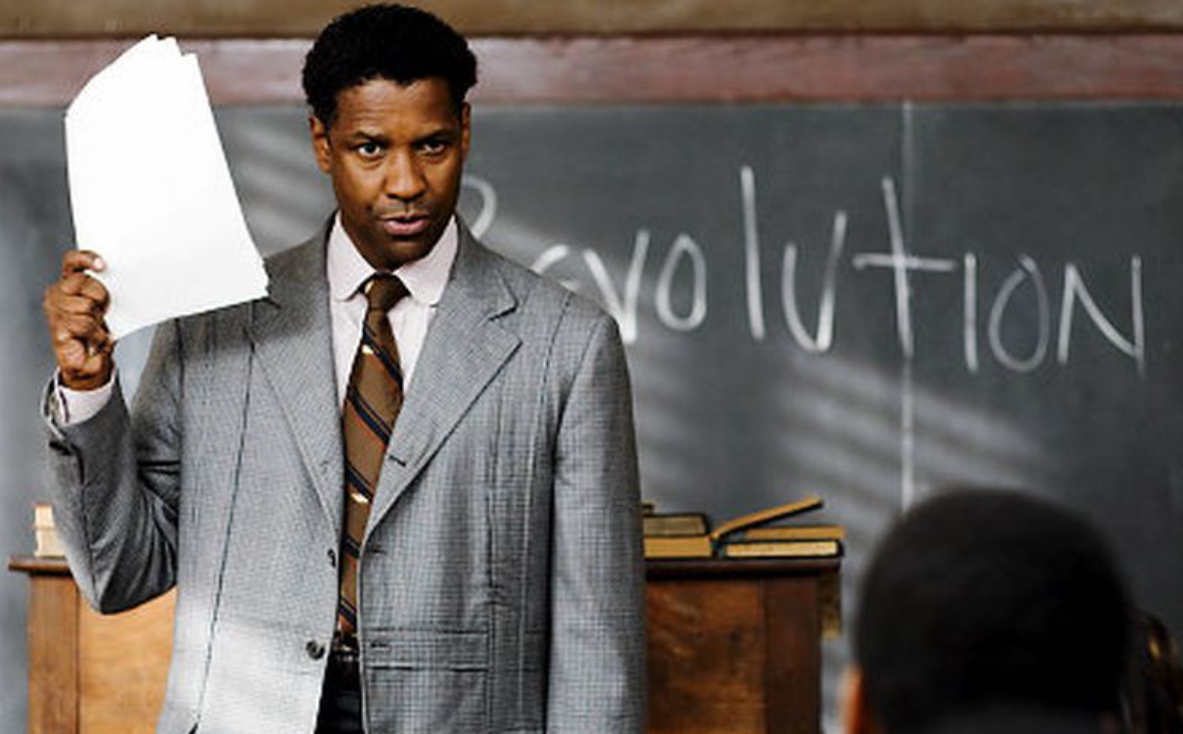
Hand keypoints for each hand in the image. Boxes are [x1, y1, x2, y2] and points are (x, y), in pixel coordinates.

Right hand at [44, 250, 113, 389]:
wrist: (90, 362)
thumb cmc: (98, 331)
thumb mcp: (106, 309)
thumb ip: (107, 290)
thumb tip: (117, 278)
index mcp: (69, 284)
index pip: (72, 262)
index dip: (86, 259)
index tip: (102, 265)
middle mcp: (57, 294)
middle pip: (82, 282)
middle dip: (99, 297)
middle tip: (102, 311)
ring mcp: (55, 311)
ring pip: (85, 305)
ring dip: (98, 320)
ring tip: (97, 329)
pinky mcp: (57, 328)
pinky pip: (83, 324)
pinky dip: (95, 334)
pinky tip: (93, 339)